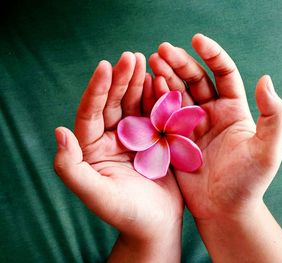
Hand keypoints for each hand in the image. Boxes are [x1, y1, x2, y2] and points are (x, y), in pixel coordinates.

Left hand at [54, 53, 182, 261]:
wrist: (156, 225)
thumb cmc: (125, 214)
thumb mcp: (95, 194)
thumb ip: (71, 167)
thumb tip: (59, 131)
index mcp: (92, 148)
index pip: (91, 113)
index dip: (97, 89)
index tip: (105, 66)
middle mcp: (112, 138)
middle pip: (114, 103)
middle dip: (121, 79)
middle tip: (131, 56)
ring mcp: (135, 137)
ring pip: (135, 104)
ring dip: (139, 82)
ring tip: (145, 61)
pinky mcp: (155, 139)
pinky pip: (155, 114)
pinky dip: (158, 97)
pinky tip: (161, 81)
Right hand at [150, 34, 281, 261]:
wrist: (224, 211)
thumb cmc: (248, 183)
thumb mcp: (267, 150)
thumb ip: (273, 115)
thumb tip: (266, 79)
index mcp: (233, 110)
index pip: (223, 73)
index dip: (212, 54)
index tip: (197, 40)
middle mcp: (211, 113)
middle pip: (195, 79)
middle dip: (180, 62)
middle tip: (162, 50)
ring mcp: (190, 125)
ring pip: (176, 93)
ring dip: (164, 76)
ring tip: (151, 62)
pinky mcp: (173, 139)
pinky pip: (162, 115)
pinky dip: (154, 99)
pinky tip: (146, 86)